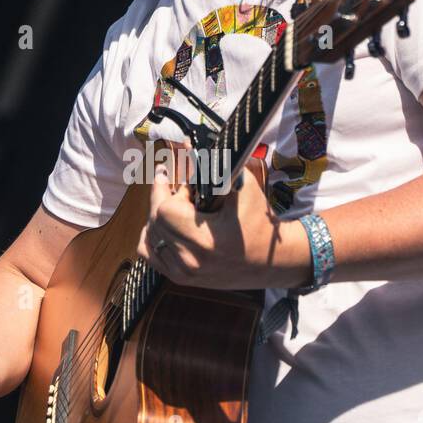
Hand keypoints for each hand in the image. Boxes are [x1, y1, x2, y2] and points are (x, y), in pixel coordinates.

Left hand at [134, 142, 307, 290]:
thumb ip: (214, 165)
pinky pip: (150, 255)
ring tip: (175, 204)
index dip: (165, 190)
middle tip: (177, 186)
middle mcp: (191, 261)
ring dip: (158, 217)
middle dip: (163, 199)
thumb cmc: (260, 222)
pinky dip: (152, 237)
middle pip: (155, 222)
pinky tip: (164, 225)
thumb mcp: (242, 188)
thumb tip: (188, 143)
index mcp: (205, 240)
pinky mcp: (182, 279)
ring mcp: (184, 273)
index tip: (172, 176)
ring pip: (149, 237)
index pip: (164, 211)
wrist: (272, 261)